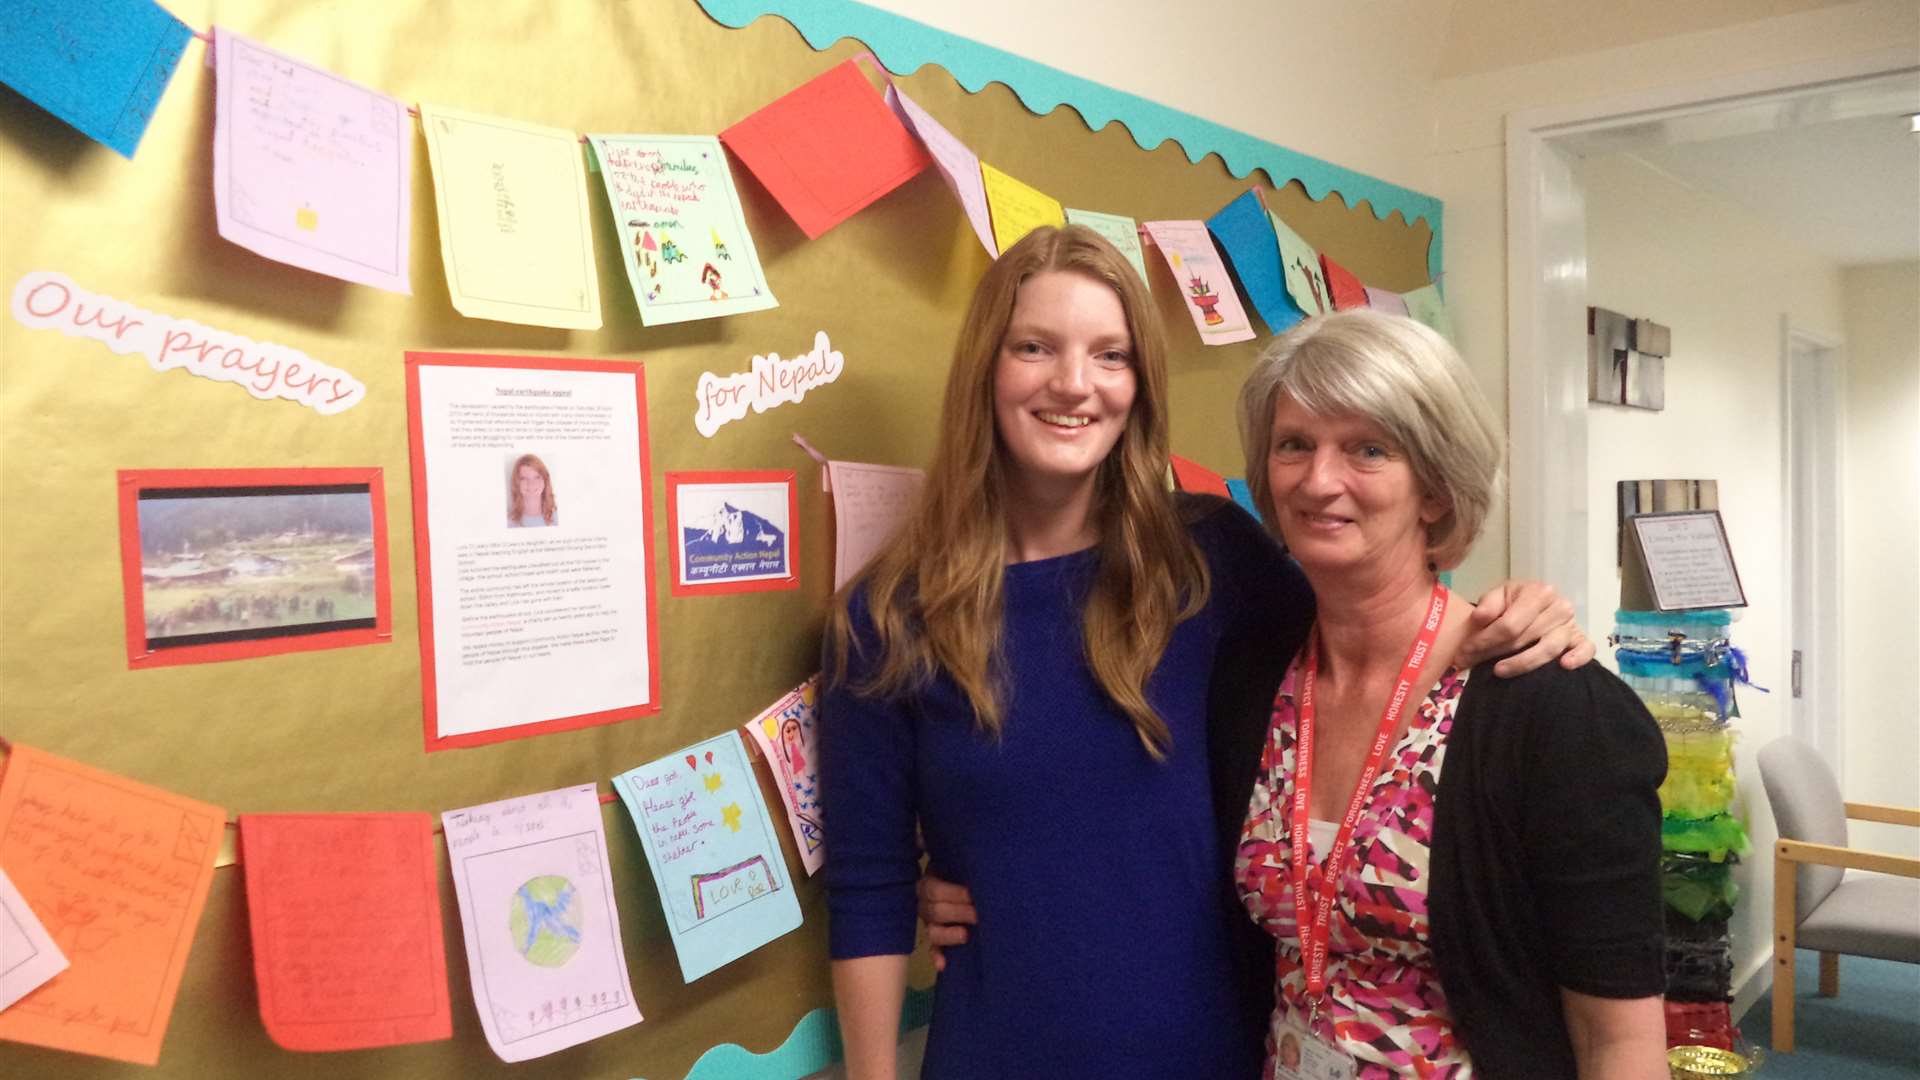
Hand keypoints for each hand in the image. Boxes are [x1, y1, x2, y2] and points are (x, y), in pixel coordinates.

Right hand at [917, 873, 976, 971]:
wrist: (968, 884)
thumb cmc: (964, 873)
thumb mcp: (960, 866)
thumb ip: (962, 867)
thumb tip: (964, 855)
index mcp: (929, 883)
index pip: (934, 890)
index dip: (953, 893)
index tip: (972, 894)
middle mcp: (926, 904)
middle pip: (934, 912)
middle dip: (958, 913)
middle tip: (978, 914)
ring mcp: (930, 923)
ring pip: (932, 932)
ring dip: (948, 935)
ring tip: (965, 935)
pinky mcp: (936, 939)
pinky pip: (933, 949)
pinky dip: (937, 957)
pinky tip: (942, 965)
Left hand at [1460, 579, 1592, 675]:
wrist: (1534, 605)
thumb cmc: (1514, 603)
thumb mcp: (1498, 596)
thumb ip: (1488, 605)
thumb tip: (1479, 618)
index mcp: (1538, 592)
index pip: (1509, 623)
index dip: (1485, 640)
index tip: (1466, 651)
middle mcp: (1559, 606)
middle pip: (1524, 637)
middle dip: (1493, 652)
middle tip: (1471, 663)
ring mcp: (1571, 624)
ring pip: (1548, 648)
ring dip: (1521, 663)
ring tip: (1498, 671)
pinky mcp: (1581, 639)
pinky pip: (1586, 649)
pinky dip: (1578, 658)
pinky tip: (1564, 665)